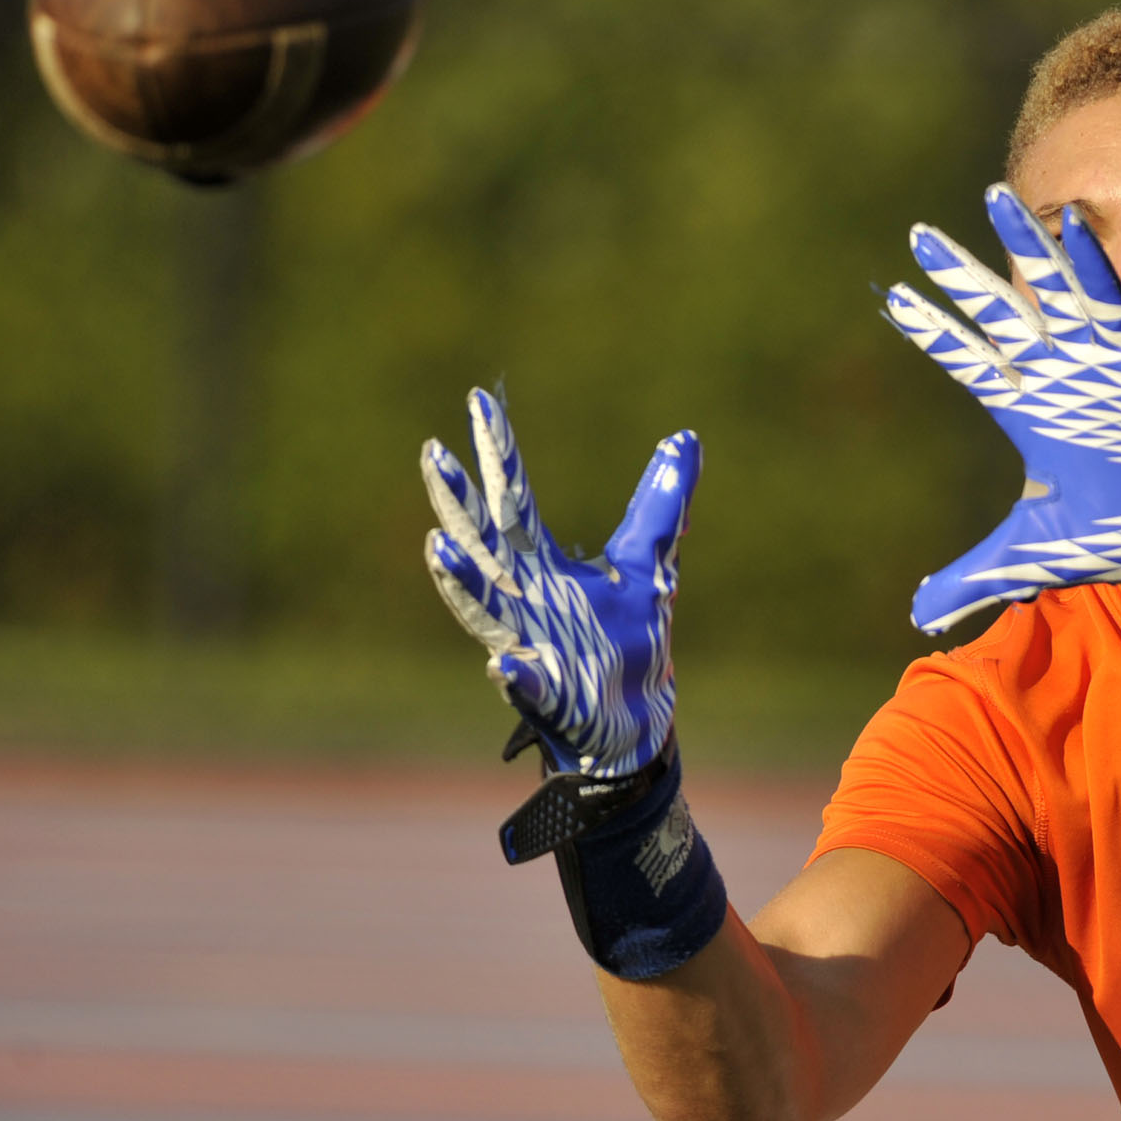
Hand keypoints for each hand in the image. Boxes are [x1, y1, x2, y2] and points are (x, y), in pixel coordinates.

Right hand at [421, 388, 698, 775]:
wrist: (633, 720)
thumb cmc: (628, 640)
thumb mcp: (649, 564)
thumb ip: (662, 504)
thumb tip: (686, 437)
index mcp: (543, 564)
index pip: (515, 499)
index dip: (498, 452)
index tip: (479, 399)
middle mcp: (524, 597)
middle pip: (486, 542)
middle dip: (458, 501)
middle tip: (433, 454)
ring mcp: (528, 644)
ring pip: (484, 609)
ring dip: (463, 580)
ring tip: (438, 547)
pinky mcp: (547, 693)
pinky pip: (524, 685)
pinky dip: (515, 676)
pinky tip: (505, 664)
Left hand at [885, 184, 1120, 632]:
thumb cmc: (1116, 538)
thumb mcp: (1030, 555)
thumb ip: (973, 576)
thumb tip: (919, 614)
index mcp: (1029, 415)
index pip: (969, 361)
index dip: (932, 330)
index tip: (893, 298)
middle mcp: (1054, 380)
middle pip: (996, 313)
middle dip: (959, 275)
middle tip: (919, 236)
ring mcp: (1092, 365)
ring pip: (1047, 291)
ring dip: (1021, 244)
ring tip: (995, 194)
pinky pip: (1107, 302)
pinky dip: (1089, 264)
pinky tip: (1072, 219)